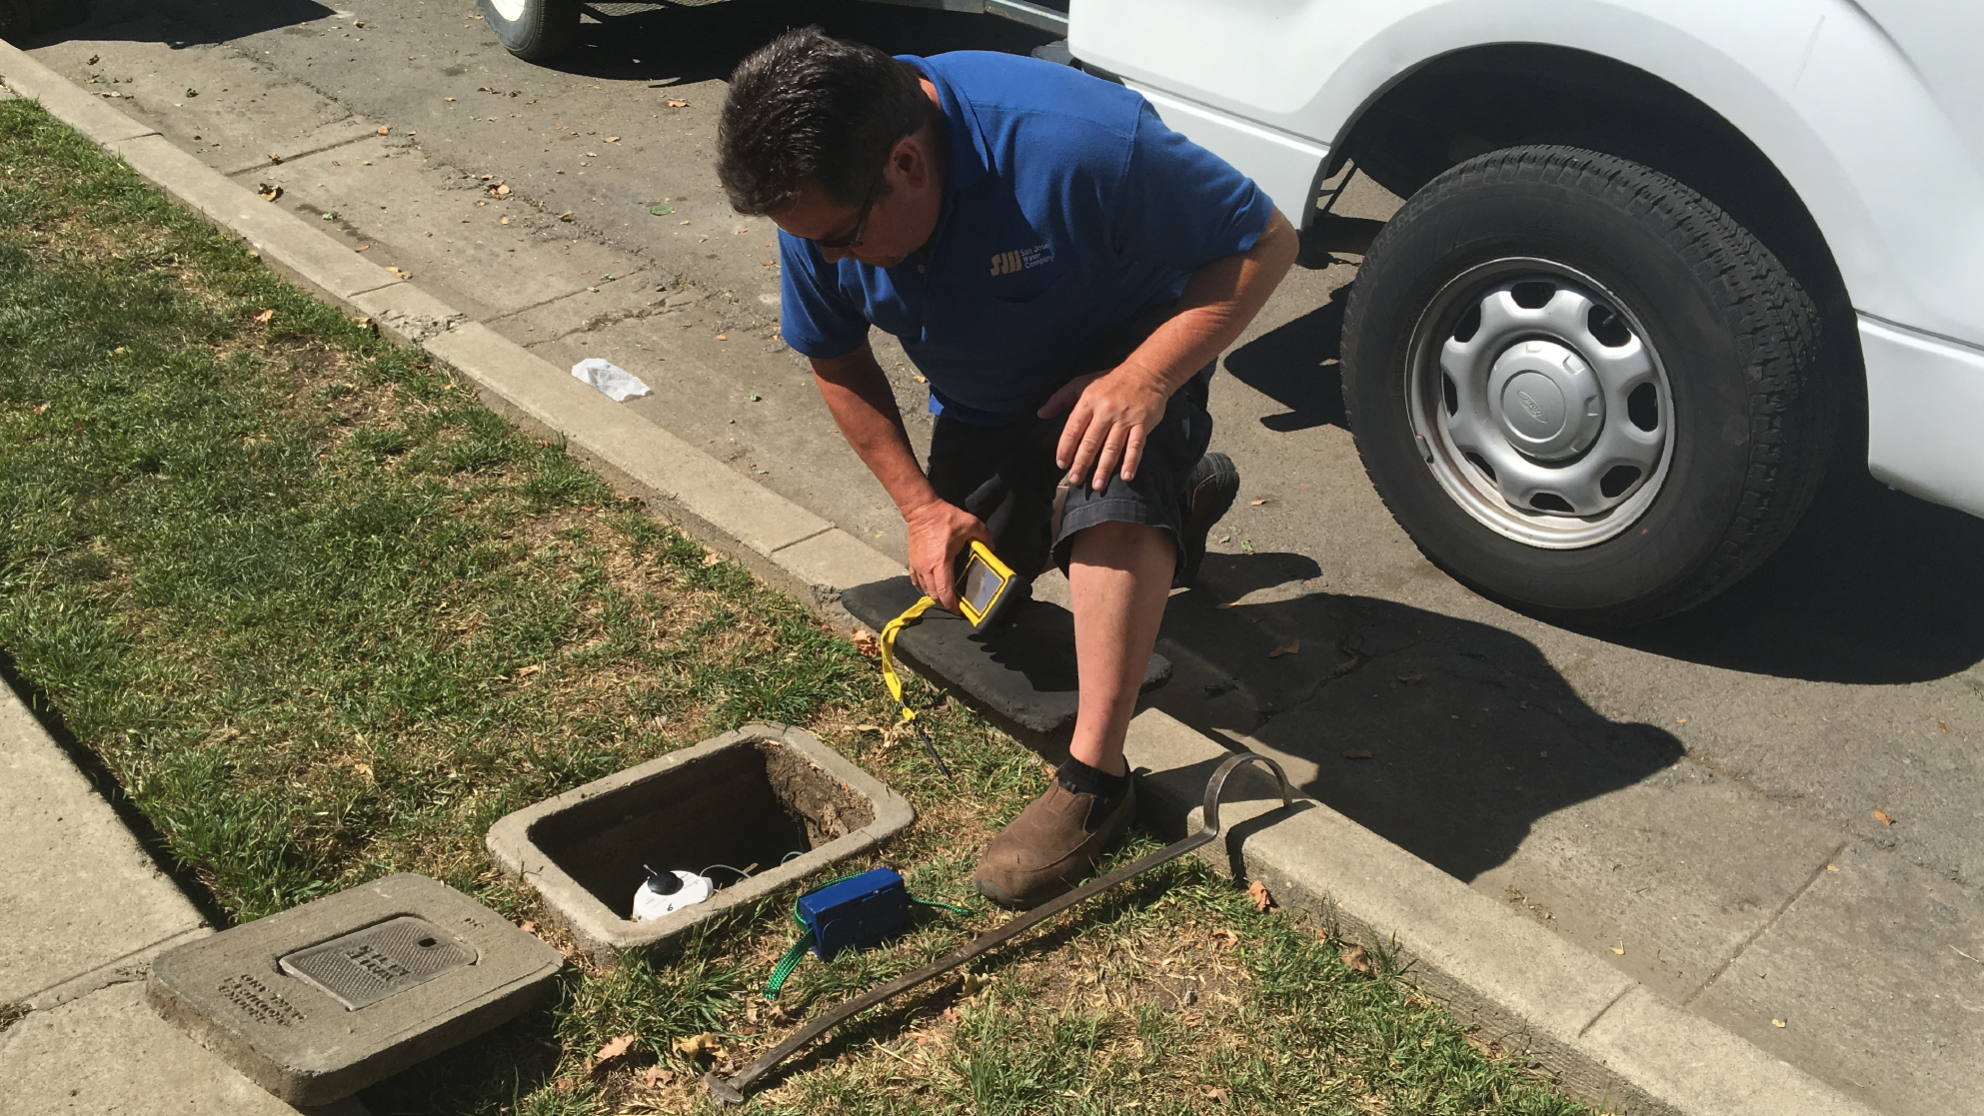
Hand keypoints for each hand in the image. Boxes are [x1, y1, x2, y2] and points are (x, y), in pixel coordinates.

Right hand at [903, 498, 991, 610]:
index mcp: (941, 562)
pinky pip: (916, 581)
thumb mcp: (970, 523)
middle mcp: (927, 568)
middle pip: (934, 595)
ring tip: (946, 595)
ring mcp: (917, 566)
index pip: (944, 592)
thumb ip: (985, 536)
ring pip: (925, 590)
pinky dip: (924, 587)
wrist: (921, 509)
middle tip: (956, 604)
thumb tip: (992, 547)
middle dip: (945, 603)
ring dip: (935, 595)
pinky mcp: (912, 561)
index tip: (960, 610)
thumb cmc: (943, 517)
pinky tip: (931, 586)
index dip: (952, 605)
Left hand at [1038, 365, 1169, 490]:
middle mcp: (1106, 411)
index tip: (1061, 464)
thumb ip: (1060, 399)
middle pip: (1091, 442)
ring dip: (1104, 468)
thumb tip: (1041, 413)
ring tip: (1097, 485)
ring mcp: (1125, 418)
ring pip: (1112, 447)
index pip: (1073, 429)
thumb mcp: (1081, 383)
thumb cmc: (1110, 381)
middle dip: (1082, 463)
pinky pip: (1136, 445)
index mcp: (1089, 402)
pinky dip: (1131, 461)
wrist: (1146, 372)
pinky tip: (1126, 476)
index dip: (1066, 448)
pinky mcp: (1142, 424)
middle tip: (1075, 480)